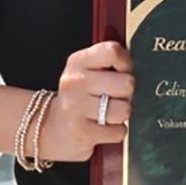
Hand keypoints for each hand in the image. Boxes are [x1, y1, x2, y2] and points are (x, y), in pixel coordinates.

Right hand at [38, 40, 133, 161]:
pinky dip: (115, 132)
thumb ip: (109, 63)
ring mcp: (76, 107)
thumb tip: (134, 66)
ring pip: (125, 109)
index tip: (121, 72)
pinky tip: (102, 128)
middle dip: (127, 94)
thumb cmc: (79, 98)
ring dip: (121, 115)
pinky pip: (119, 132)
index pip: (112, 51)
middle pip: (126, 83)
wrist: (51, 129)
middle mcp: (75, 81)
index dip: (125, 63)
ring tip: (107, 113)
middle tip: (113, 98)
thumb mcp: (86, 72)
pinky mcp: (82, 132)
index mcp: (78, 62)